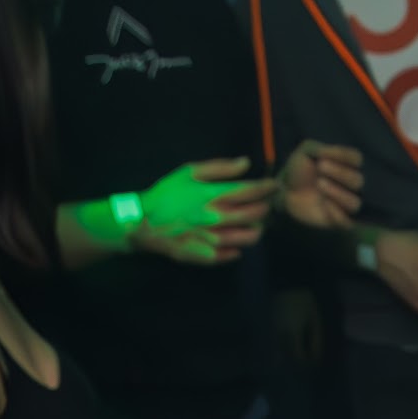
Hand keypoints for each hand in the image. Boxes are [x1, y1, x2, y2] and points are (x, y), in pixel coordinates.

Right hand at [139, 159, 277, 264]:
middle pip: (255, 215)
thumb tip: (246, 163)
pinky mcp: (208, 256)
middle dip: (265, 208)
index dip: (267, 187)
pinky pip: (232, 254)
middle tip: (267, 205)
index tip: (274, 185)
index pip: (251, 191)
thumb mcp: (189, 172)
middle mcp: (219, 218)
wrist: (143, 222)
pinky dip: (239, 249)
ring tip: (256, 224)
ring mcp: (215, 239)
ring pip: (248, 237)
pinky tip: (238, 243)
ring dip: (257, 230)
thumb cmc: (167, 194)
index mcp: (214, 195)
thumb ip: (219, 168)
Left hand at [277, 140, 363, 230]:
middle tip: (320, 167)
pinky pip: (347, 222)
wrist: (286, 191)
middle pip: (358, 180)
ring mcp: (345, 204)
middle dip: (340, 173)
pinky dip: (336, 213)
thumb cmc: (299, 169)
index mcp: (346, 165)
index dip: (344, 156)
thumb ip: (322, 149)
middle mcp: (349, 185)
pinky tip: (323, 203)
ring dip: (338, 193)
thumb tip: (332, 153)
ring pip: (355, 203)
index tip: (323, 154)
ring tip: (320, 184)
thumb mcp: (307, 151)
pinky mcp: (338, 221)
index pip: (357, 159)